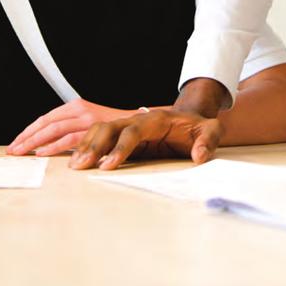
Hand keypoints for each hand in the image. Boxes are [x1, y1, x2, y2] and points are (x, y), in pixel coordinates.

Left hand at [7, 99, 134, 156]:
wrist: (137, 123)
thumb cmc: (110, 126)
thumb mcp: (87, 121)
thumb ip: (69, 127)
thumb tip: (44, 142)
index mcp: (76, 106)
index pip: (45, 118)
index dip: (28, 131)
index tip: (16, 143)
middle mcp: (80, 109)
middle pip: (45, 122)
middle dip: (26, 137)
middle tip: (13, 150)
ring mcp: (87, 118)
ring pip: (54, 129)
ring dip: (35, 142)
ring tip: (22, 152)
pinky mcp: (94, 129)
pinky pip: (69, 138)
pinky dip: (53, 146)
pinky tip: (42, 153)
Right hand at [67, 108, 223, 170]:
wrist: (190, 122)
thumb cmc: (199, 128)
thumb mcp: (211, 131)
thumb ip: (208, 141)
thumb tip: (199, 156)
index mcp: (157, 119)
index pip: (134, 130)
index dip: (121, 147)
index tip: (108, 165)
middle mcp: (137, 120)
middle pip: (110, 127)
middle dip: (94, 145)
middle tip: (81, 166)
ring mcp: (127, 127)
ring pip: (99, 130)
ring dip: (85, 146)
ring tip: (74, 166)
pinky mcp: (121, 137)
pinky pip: (97, 137)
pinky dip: (84, 146)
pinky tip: (74, 159)